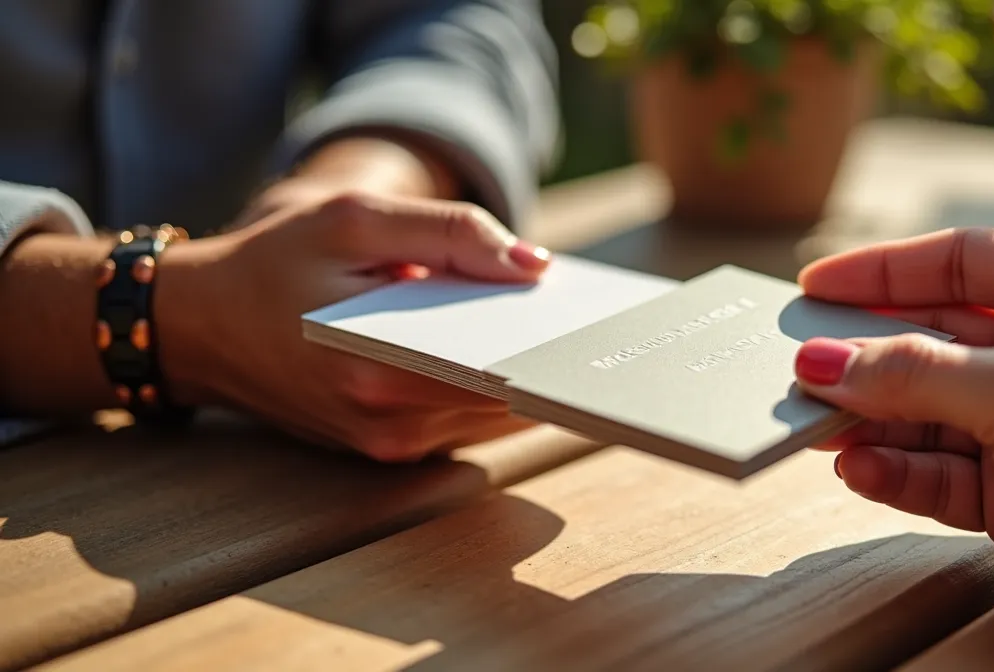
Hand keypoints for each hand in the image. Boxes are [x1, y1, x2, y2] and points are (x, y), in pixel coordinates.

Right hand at [156, 188, 551, 460]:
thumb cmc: (273, 263)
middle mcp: (389, 428)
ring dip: (524, 372)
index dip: (554, 347)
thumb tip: (535, 264)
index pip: (504, 376)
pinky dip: (491, 385)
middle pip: (510, 401)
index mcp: (378, 375)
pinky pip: (466, 420)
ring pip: (495, 416)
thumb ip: (450, 234)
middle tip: (587, 315)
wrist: (200, 324)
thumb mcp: (355, 222)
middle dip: (545, 356)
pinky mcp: (389, 450)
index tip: (596, 320)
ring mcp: (390, 447)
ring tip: (550, 322)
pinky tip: (504, 341)